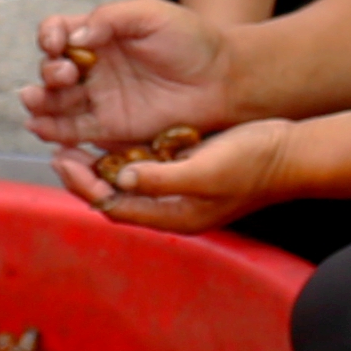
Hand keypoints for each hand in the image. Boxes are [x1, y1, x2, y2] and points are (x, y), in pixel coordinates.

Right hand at [20, 0, 234, 152]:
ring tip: (34, 102)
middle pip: (51, 70)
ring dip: (40, 102)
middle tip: (63, 75)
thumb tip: (75, 35)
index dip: (50, 37)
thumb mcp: (151, 15)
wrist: (223, 80)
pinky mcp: (109, 128)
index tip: (57, 43)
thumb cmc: (191, 40)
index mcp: (99, 35)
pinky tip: (41, 128)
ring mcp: (99, 98)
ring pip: (56, 102)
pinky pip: (74, 131)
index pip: (57, 33)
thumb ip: (110, 18)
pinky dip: (54, 131)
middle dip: (48, 72)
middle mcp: (93, 67)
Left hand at [59, 118, 293, 237]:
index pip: (116, 208)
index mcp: (175, 217)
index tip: (64, 161)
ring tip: (75, 143)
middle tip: (59, 151)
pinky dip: (124, 153)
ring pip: (127, 182)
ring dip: (101, 165)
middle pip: (115, 198)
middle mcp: (173, 207)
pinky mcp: (186, 169)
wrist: (291, 152)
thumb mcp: (206, 170)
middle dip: (85, 177)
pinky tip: (110, 133)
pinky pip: (145, 166)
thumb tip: (122, 179)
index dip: (86, 187)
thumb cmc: (254, 163)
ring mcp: (179, 189)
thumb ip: (162, 178)